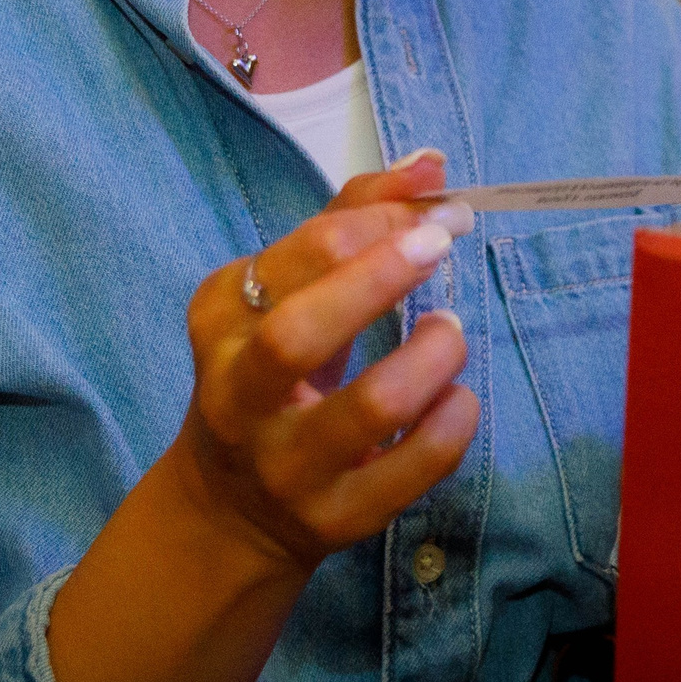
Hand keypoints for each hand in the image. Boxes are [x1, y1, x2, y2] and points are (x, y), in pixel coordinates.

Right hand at [169, 149, 480, 571]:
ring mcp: (287, 464)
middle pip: (301, 333)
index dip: (383, 218)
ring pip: (369, 408)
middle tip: (441, 244)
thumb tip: (431, 163)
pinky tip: (459, 396)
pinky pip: (410, 471)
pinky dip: (451, 425)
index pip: (302, 253)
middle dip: (382, 278)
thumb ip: (353, 217)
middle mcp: (239, 393)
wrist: (230, 510)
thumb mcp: (288, 293)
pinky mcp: (335, 518)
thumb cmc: (273, 375)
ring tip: (449, 330)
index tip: (438, 209)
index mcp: (221, 319)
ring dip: (432, 357)